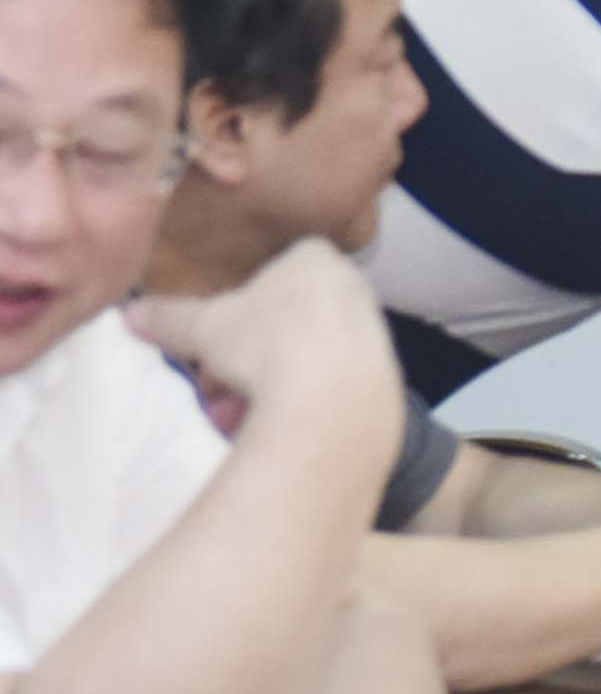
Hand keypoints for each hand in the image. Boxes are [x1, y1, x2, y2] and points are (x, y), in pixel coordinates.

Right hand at [125, 243, 399, 455]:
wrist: (334, 399)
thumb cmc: (266, 342)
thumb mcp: (202, 327)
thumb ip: (167, 318)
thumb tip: (129, 313)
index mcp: (315, 261)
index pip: (270, 273)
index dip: (234, 309)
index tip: (210, 344)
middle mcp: (351, 290)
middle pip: (281, 323)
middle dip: (239, 361)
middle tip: (212, 391)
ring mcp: (370, 335)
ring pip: (300, 360)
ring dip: (259, 390)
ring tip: (229, 419)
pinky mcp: (380, 379)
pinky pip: (322, 391)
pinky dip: (291, 408)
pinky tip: (264, 432)